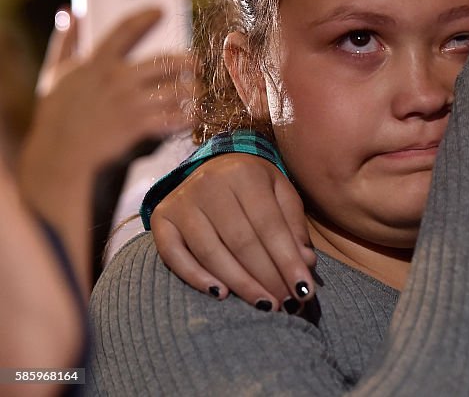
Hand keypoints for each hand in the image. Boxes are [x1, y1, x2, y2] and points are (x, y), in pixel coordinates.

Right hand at [18, 7, 198, 292]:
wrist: (58, 163)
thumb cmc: (57, 120)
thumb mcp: (55, 77)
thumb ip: (65, 42)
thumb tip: (69, 12)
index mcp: (96, 64)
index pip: (124, 30)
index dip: (145, 18)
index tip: (161, 10)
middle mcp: (115, 79)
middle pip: (166, 61)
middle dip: (187, 62)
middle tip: (195, 66)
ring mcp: (128, 103)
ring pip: (176, 89)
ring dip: (191, 93)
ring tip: (196, 96)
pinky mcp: (138, 127)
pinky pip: (175, 117)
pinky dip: (187, 118)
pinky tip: (191, 118)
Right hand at [150, 153, 316, 310]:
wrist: (214, 165)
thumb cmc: (255, 185)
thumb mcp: (281, 193)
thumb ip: (294, 226)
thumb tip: (305, 263)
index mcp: (244, 173)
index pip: (269, 225)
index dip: (287, 260)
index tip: (304, 290)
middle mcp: (209, 184)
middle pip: (241, 242)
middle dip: (267, 277)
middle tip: (286, 303)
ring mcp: (181, 201)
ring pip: (211, 252)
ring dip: (240, 284)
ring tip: (265, 305)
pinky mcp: (161, 219)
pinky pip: (174, 255)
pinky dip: (196, 278)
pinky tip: (221, 294)